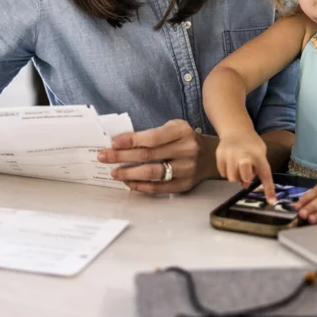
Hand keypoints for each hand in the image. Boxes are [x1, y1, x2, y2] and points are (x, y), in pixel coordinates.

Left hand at [97, 120, 214, 193]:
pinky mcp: (185, 184)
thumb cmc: (185, 138)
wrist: (212, 155)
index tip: (113, 143)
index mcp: (181, 131)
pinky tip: (129, 183)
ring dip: (130, 174)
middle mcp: (186, 150)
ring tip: (114, 172)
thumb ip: (152, 134)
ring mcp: (187, 169)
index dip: (131, 141)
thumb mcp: (173, 128)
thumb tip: (121, 142)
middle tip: (104, 157)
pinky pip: (159, 188)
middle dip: (122, 157)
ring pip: (153, 173)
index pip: (152, 137)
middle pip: (149, 155)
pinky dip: (142, 186)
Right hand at [215, 131, 275, 203]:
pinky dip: (227, 172)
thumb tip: (245, 185)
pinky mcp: (219, 155)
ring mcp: (230, 154)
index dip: (268, 189)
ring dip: (236, 177)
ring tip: (238, 168)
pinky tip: (230, 163)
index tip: (271, 201)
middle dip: (245, 178)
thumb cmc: (251, 145)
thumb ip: (256, 170)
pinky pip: (223, 174)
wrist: (235, 130)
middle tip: (246, 174)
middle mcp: (243, 154)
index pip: (265, 174)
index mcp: (258, 155)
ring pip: (232, 178)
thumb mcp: (260, 154)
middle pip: (244, 175)